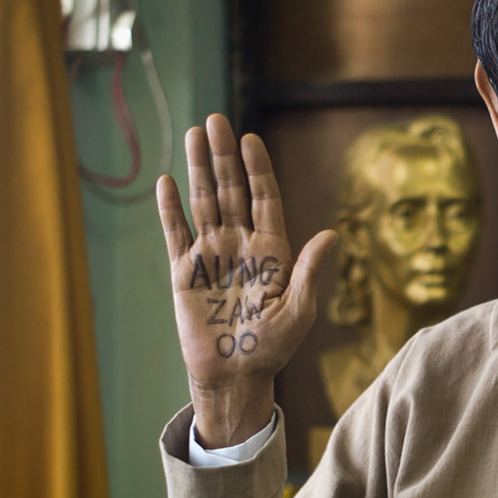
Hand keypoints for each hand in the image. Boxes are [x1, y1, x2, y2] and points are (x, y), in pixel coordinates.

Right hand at [157, 114, 336, 447]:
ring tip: (193, 134)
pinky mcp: (183, 272)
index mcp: (271, 251)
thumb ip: (309, 272)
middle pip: (231, 190)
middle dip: (223, 156)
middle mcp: (240, 246)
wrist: (234, 376)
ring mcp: (211, 256)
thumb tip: (331, 235)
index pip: (264, 198)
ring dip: (197, 170)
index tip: (250, 140)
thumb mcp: (297, 312)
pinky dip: (170, 208)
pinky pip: (176, 233)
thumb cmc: (271, 349)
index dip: (257, 169)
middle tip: (215, 121)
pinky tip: (167, 181)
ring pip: (204, 203)